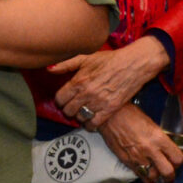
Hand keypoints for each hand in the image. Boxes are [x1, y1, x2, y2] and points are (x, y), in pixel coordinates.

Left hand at [50, 36, 170, 128]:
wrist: (133, 64)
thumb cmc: (109, 60)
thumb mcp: (86, 57)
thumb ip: (66, 64)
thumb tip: (49, 69)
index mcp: (78, 81)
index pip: (60, 99)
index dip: (59, 101)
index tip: (63, 100)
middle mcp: (86, 94)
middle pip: (68, 110)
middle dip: (68, 109)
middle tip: (72, 107)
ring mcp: (98, 103)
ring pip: (80, 118)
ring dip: (78, 116)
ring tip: (81, 112)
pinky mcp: (110, 109)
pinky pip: (94, 123)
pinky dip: (90, 125)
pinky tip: (90, 121)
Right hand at [98, 105, 182, 182]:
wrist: (110, 115)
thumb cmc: (130, 115)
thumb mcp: (151, 124)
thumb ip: (159, 138)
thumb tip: (165, 149)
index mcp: (159, 138)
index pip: (177, 157)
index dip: (178, 161)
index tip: (176, 161)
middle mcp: (150, 150)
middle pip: (168, 172)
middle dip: (170, 176)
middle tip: (170, 175)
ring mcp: (138, 157)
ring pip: (153, 176)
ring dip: (156, 177)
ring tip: (157, 174)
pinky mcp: (126, 161)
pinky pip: (139, 175)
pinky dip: (145, 178)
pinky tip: (147, 177)